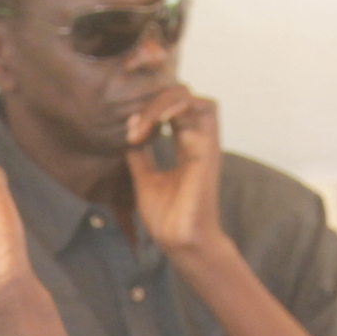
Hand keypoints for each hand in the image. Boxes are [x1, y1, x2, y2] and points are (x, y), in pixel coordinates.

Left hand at [123, 86, 223, 256]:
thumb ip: (140, 155)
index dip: (148, 108)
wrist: (180, 240)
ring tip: (143, 126)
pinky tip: (156, 124)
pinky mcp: (207, 147)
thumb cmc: (167, 217)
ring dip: (162, 102)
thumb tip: (131, 133)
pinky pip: (203, 108)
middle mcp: (195, 138)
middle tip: (133, 128)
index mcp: (183, 144)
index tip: (128, 133)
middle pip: (179, 94)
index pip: (170, 106)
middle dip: (151, 100)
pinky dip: (176, 106)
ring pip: (189, 95)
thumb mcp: (144, 178)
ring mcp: (203, 141)